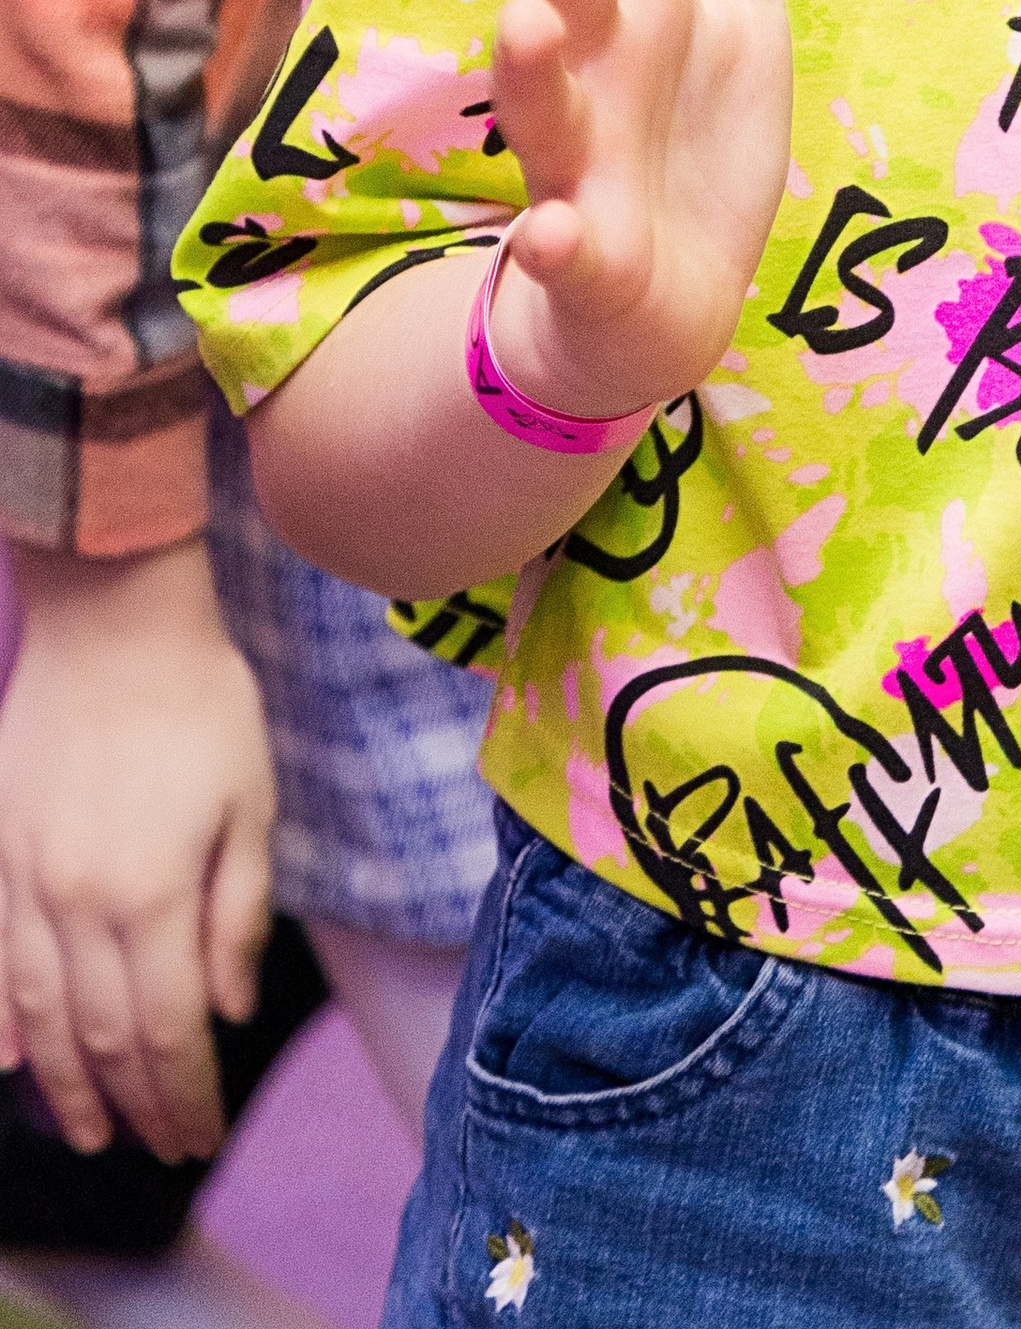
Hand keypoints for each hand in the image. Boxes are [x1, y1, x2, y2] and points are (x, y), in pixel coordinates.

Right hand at [0, 538, 271, 1159]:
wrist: (114, 621)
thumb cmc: (200, 704)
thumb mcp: (249, 805)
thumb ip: (235, 914)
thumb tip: (228, 1011)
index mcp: (149, 895)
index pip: (166, 1030)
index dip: (183, 1091)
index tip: (201, 1134)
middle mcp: (76, 904)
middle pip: (101, 1036)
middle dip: (134, 1102)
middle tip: (159, 1146)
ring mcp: (25, 882)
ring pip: (40, 1014)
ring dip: (65, 1083)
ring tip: (90, 1130)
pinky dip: (2, 1019)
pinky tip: (9, 1061)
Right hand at [486, 0, 794, 422]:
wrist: (658, 296)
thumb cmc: (686, 122)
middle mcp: (593, 60)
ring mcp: (580, 158)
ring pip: (547, 103)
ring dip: (532, 64)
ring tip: (527, 16)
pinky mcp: (589, 256)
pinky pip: (567, 247)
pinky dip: (556, 241)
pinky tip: (550, 229)